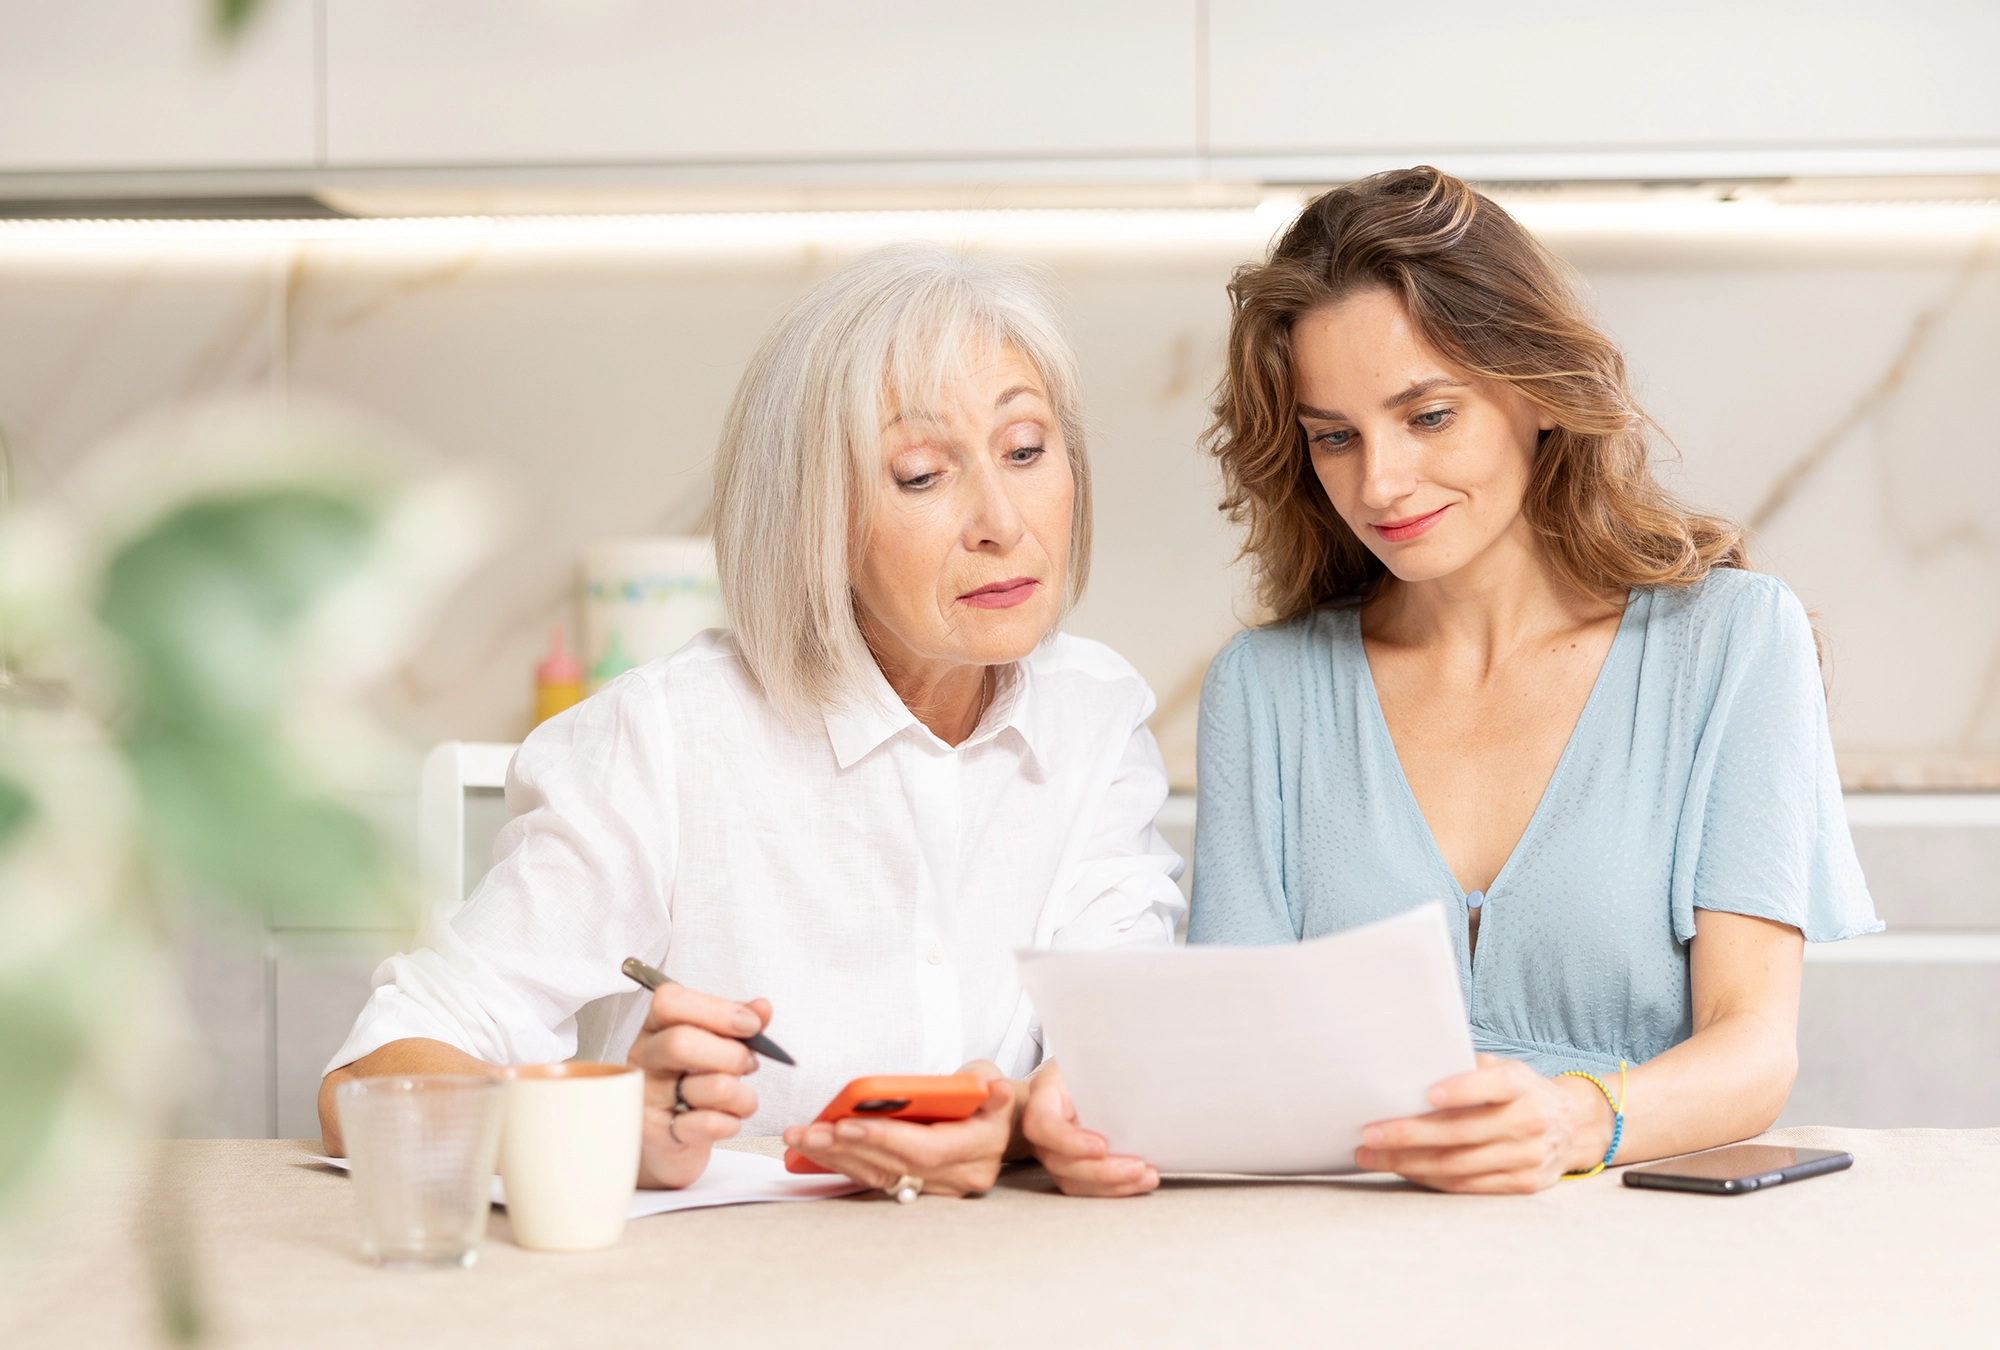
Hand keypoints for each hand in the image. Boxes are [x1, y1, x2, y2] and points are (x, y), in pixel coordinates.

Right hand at [625, 983, 770, 1188]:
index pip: (670, 1002)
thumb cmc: (689, 1084)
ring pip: (709, 1086)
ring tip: (742, 1098)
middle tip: (748, 1065)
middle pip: (681, 1042)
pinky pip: (708, 1124)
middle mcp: (644, 1058)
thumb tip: (761, 1008)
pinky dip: (731, 1122)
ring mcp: (645, 1097)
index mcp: (655, 1027)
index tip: (750, 1024)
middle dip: (732, 1054)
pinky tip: (728, 1120)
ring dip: (742, 1094)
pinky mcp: (656, 1134)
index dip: (717, 1010)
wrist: (665, 1140)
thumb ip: (736, 1024)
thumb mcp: (711, 1046)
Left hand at [781, 1060, 1014, 1197]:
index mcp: (982, 1144)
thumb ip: (985, 1084)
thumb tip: (993, 1090)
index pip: (927, 1148)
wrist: (998, 1125)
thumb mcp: (987, 1078)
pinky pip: (877, 1179)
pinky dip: (844, 1163)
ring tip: (800, 1137)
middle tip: (808, 1131)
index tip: (846, 1123)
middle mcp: (963, 1174)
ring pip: (881, 1177)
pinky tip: (813, 1150)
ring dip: (837, 1157)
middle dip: (848, 1147)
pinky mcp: (919, 1190)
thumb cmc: (985, 1095)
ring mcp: (941, 1188)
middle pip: (897, 1165)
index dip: (886, 1138)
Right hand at [1020, 1061, 1157, 1197]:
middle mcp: (1043, 1130)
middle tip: (1135, 1167)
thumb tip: (1137, 1070)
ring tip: (1144, 1176)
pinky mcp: (1070, 1167)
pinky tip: (1139, 1181)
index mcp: (1043, 1096)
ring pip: (1072, 1180)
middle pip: (1059, 1161)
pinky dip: (1114, 1189)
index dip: (1069, 1141)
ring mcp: (1053, 1152)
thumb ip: (1103, 1066)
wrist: (1074, 1083)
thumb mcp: (1090, 1057)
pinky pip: (1087, 1188)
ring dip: (1111, 1185)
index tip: (1101, 1146)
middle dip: (1100, 1171)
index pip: (1042, 1124)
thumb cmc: (1081, 1070)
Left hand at [1352, 1054, 1613, 1193]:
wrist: (1575, 1126)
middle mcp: (1529, 1122)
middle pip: (1461, 1133)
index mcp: (1522, 1086)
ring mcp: (1528, 1157)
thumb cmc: (1521, 1091)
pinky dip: (1429, 1179)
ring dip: (1408, 1162)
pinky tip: (1402, 1170)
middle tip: (1369, 1134)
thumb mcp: (1504, 1068)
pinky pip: (1467, 1186)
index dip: (1460, 1090)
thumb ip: (1467, 1067)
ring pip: (1458, 1165)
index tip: (1425, 1094)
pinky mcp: (1523, 1184)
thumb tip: (1410, 1067)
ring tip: (1370, 1156)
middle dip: (1409, 1135)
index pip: (1492, 1086)